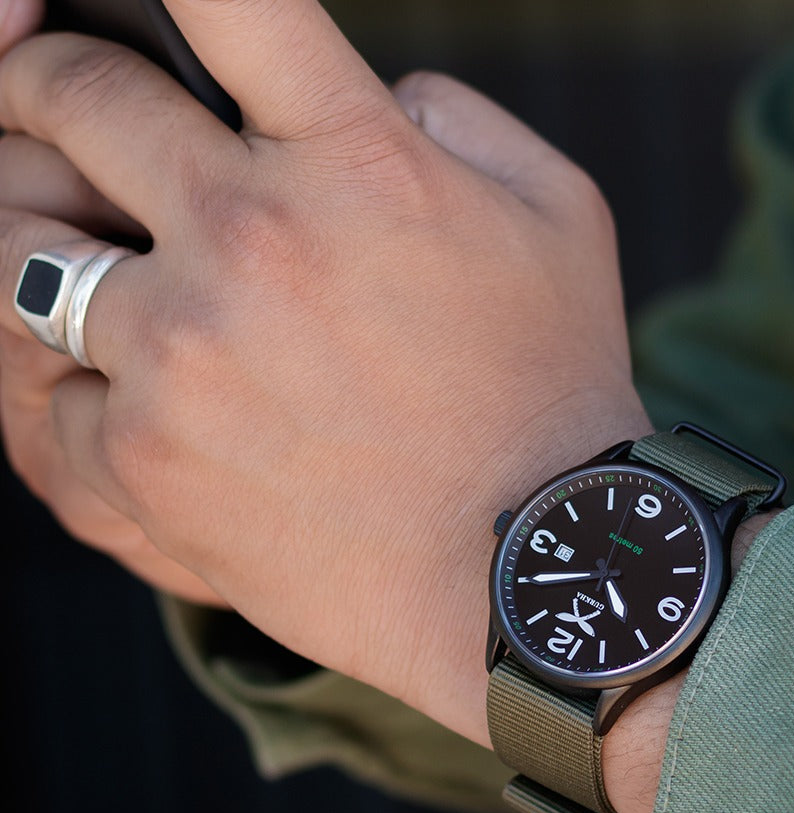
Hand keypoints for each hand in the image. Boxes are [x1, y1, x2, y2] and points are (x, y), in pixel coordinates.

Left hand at [0, 1, 652, 746]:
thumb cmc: (553, 394)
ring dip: (27, 228)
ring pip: (13, 245)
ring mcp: (180, 356)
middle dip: (41, 82)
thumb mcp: (558, 219)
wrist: (521, 568)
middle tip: (48, 105)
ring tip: (69, 251)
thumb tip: (379, 95)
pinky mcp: (143, 464)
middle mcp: (250, 239)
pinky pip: (42, 394)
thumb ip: (460, 119)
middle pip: (68, 98)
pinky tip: (128, 395)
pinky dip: (72, 384)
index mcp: (356, 160)